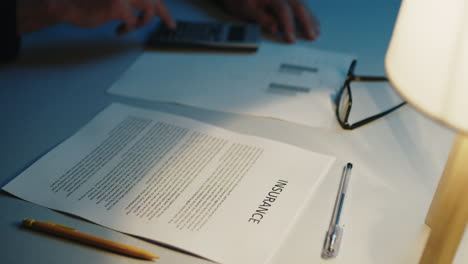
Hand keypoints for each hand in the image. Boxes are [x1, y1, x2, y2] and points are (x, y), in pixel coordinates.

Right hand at [56, 0, 175, 33]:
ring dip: (144, 21)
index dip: (159, 5)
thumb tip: (147, 9)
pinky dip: (129, 29)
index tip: (167, 16)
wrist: (65, 3)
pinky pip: (133, 22)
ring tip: (134, 26)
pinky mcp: (118, 5)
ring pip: (150, 8)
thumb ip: (128, 0)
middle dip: (165, 14)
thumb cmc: (86, 1)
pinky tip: (119, 31)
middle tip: (171, 25)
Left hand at [217, 0, 319, 42]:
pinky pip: (300, 2)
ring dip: (310, 18)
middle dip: (307, 21)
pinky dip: (307, 13)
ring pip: (302, 3)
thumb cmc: (239, 0)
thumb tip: (275, 28)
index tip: (291, 39)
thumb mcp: (246, 10)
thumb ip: (261, 18)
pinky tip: (312, 21)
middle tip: (312, 36)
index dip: (289, 25)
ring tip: (316, 31)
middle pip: (298, 5)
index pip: (283, 10)